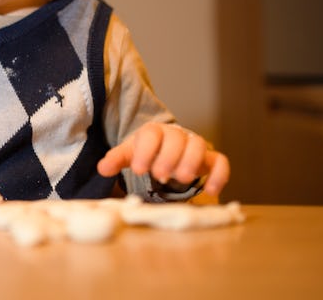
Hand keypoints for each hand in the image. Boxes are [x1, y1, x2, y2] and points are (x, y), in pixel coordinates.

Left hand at [96, 121, 229, 196]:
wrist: (165, 150)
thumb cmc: (146, 152)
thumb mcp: (130, 154)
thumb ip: (117, 159)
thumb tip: (102, 168)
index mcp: (154, 131)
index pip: (151, 134)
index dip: (145, 151)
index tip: (138, 169)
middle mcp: (177, 134)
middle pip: (177, 138)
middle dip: (168, 157)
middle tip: (158, 175)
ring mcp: (195, 145)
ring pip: (199, 145)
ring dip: (191, 162)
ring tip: (181, 179)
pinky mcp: (210, 159)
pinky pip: (220, 162)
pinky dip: (219, 175)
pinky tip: (210, 191)